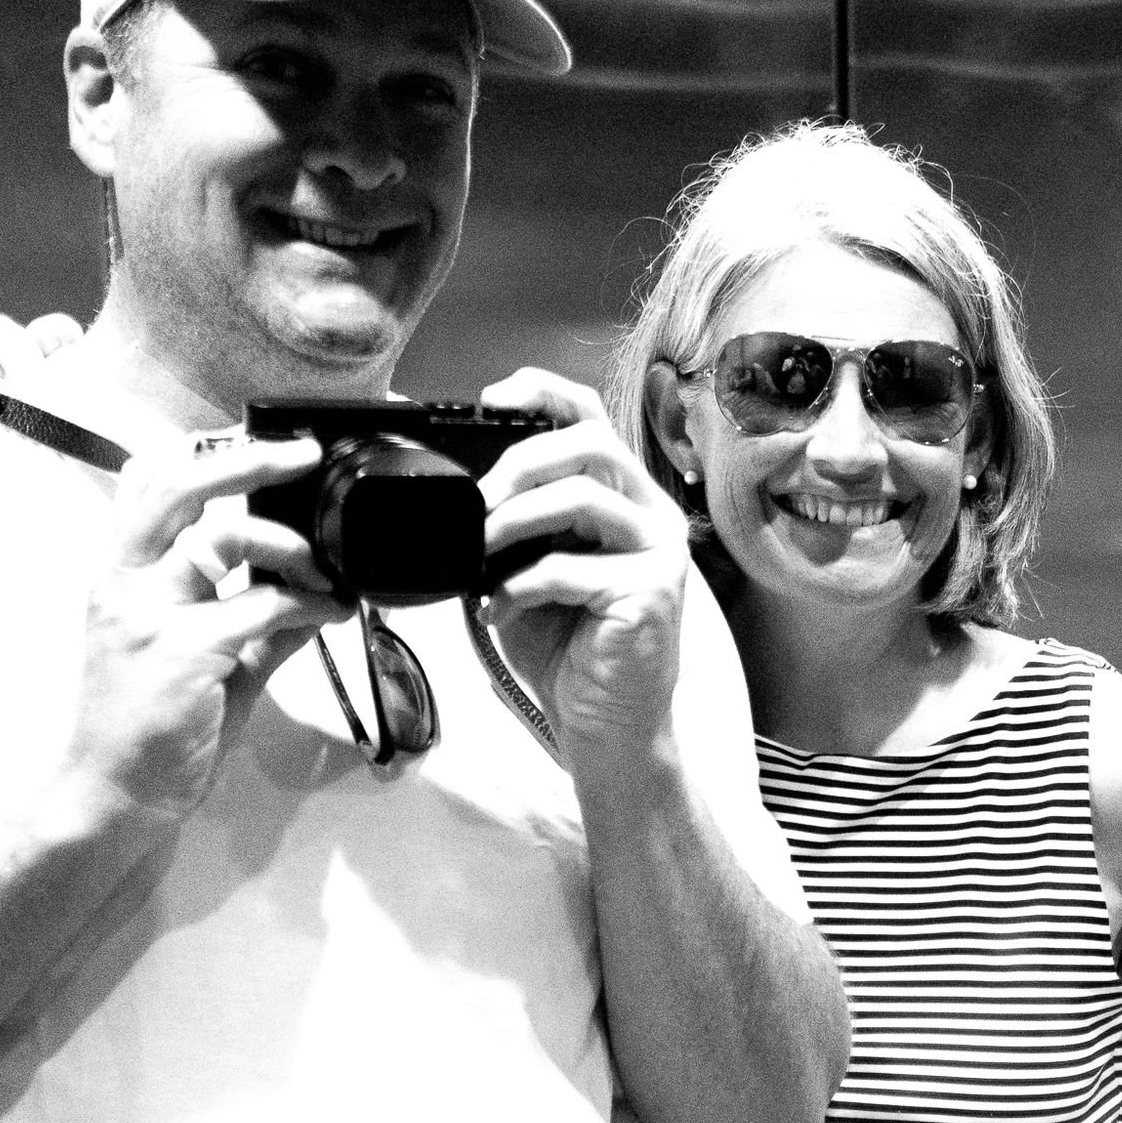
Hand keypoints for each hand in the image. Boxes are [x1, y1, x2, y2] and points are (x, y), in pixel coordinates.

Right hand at [59, 438, 347, 828]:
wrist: (112, 796)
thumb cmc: (147, 730)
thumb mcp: (198, 659)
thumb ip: (252, 621)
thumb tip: (313, 593)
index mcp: (119, 575)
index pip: (147, 486)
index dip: (203, 455)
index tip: (258, 445)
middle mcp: (125, 583)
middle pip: (178, 486)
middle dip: (246, 460)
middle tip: (300, 456)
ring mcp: (151, 615)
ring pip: (224, 537)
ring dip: (289, 542)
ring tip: (324, 568)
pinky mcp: (184, 652)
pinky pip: (261, 606)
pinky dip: (310, 602)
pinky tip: (333, 610)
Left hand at [474, 369, 690, 765]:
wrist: (605, 729)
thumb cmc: (569, 652)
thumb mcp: (530, 572)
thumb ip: (516, 527)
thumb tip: (464, 494)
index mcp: (622, 500)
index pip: (591, 419)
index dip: (543, 394)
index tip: (491, 398)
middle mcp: (650, 516)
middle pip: (588, 444)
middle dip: (518, 462)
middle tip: (477, 501)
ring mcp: (657, 552)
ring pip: (582, 495)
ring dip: (514, 520)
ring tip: (480, 552)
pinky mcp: (651, 593)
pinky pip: (572, 568)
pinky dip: (521, 586)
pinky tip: (501, 609)